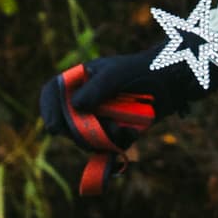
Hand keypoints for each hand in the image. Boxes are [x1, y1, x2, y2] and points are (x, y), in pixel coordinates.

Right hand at [39, 48, 209, 194]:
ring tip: (123, 127)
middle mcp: (84, 102)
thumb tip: (75, 107)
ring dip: (105, 137)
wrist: (168, 84)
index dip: (49, 110)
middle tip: (98, 131)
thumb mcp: (115, 75)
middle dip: (81, 132)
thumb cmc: (140, 71)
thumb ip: (95, 89)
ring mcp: (98, 119)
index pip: (52, 94)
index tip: (54, 128)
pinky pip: (108, 147)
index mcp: (78, 82)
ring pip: (87, 140)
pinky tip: (132, 134)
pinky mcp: (113, 133)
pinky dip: (119, 144)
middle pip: (67, 124)